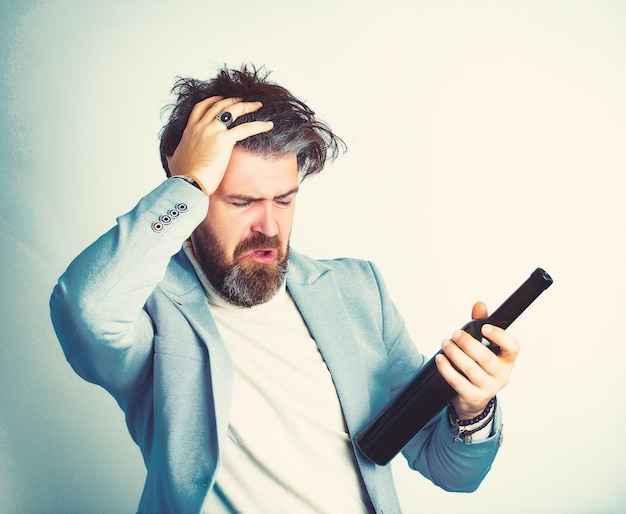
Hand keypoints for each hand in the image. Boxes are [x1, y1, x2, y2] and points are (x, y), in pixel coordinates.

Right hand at [166, 96, 273, 194]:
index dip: (212, 101)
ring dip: (246, 105)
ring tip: (257, 105)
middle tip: (243, 100)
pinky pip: (245, 129)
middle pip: (219, 105)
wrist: (188, 182)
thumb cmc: (182, 176)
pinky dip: (259, 125)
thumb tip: (171, 155)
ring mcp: (212, 131)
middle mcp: (201, 127)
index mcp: (190, 130)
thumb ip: (173, 154)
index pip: (201, 108)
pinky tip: (269, 125)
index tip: (221, 100)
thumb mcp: (173, 160)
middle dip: (232, 100)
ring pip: (232, 110)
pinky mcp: (224, 140)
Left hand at [435, 301, 519, 418]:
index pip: (512, 347)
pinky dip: (446, 369)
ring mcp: (488, 388)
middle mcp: (501, 375)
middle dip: (468, 344)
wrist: (473, 399)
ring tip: (445, 344)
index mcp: (506, 361)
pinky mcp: (472, 397)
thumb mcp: (483, 346)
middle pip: (486, 358)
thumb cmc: (479, 367)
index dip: (500, 336)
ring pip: (471, 369)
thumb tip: (479, 305)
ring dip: (455, 354)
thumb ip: (481, 324)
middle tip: (455, 334)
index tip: (484, 328)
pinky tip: (440, 359)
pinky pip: (458, 382)